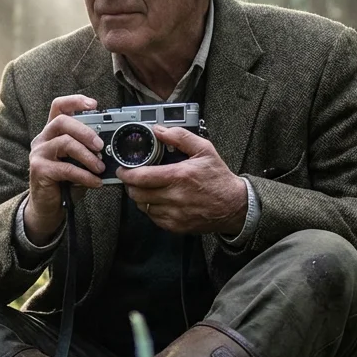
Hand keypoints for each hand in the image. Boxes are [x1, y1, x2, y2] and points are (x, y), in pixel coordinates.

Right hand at [23, 94, 105, 242]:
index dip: (75, 101)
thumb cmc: (66, 182)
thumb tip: (112, 148)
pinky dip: (84, 176)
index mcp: (53, 132)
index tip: (94, 105)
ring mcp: (39, 153)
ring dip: (87, 156)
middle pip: (63, 121)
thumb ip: (89, 151)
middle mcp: (43, 139)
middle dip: (86, 131)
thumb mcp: (79, 162)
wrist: (48, 207)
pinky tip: (95, 182)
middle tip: (101, 146)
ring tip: (101, 168)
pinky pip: (66, 168)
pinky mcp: (39, 170)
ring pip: (65, 143)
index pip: (59, 107)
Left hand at [115, 125, 248, 235]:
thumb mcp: (204, 150)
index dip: (126, 174)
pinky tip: (158, 200)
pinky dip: (151, 209)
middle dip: (130, 185)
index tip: (122, 170)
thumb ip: (180, 137)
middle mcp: (175, 197)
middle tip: (132, 179)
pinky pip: (153, 218)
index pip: (141, 177)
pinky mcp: (176, 226)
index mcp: (179, 176)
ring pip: (143, 207)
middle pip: (137, 194)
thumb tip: (159, 130)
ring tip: (146, 188)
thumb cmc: (219, 178)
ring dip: (140, 197)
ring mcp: (175, 214)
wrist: (234, 205)